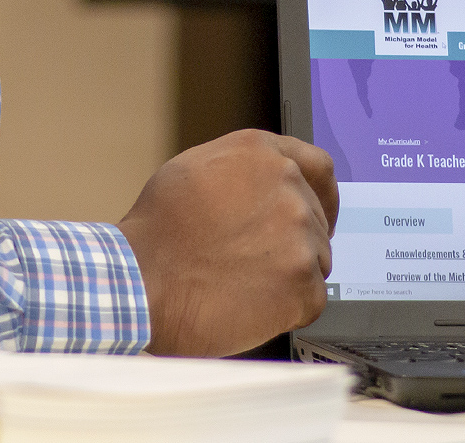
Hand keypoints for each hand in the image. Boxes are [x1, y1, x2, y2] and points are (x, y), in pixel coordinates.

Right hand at [117, 130, 337, 356]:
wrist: (141, 284)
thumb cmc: (156, 234)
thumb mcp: (192, 171)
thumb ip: (242, 169)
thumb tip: (268, 182)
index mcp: (262, 155)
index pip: (318, 166)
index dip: (324, 194)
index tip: (323, 213)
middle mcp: (288, 188)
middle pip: (316, 220)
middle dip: (293, 242)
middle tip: (256, 264)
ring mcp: (300, 238)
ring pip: (317, 261)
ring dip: (289, 275)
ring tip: (244, 284)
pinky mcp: (304, 285)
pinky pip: (311, 299)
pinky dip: (286, 308)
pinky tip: (250, 305)